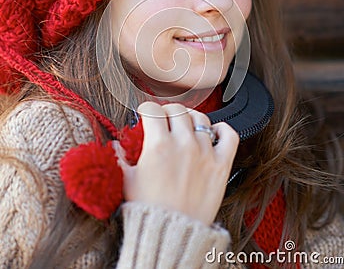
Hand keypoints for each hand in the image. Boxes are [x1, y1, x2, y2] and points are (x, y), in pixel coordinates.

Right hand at [114, 101, 238, 225]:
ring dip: (190, 118)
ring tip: (185, 125)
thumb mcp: (127, 180)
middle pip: (177, 110)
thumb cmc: (150, 210)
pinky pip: (228, 135)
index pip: (153, 110)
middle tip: (163, 119)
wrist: (172, 234)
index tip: (146, 114)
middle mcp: (183, 144)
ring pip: (200, 118)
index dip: (146, 109)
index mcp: (158, 145)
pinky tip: (214, 132)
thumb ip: (120, 157)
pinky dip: (222, 129)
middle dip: (167, 111)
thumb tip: (115, 145)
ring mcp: (204, 152)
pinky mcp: (221, 165)